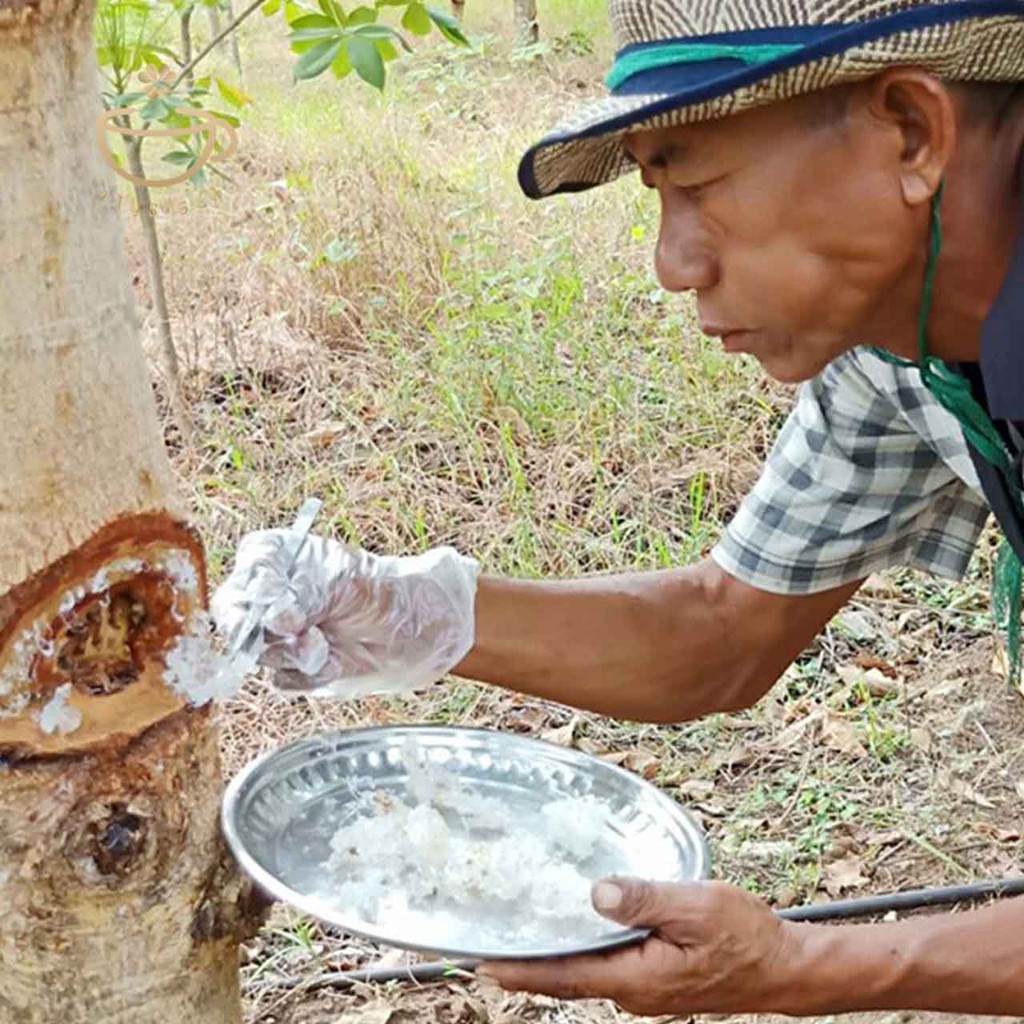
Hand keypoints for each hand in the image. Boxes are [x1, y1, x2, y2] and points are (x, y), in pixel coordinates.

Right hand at [210, 529, 478, 696]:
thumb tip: (276, 621)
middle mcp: (266, 594)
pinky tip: (335, 663)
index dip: (261, 597)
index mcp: (274, 557)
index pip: (246, 573)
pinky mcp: (288, 667)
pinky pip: (281, 680)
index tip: (291, 615)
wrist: (409, 630)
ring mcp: (274, 633)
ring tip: (330, 644)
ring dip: (297, 654)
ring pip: (258, 653)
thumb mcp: (341, 581)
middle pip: (233, 618)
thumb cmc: (376, 590)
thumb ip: (302, 595)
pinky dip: (310, 676)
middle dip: (265, 634)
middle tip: (301, 637)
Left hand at [479, 878, 803, 1015]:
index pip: (564, 976)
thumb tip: (596, 894)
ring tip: (519, 934)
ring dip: (553, 957)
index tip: (480, 963)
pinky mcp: (657, 979)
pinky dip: (583, 951)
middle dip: (527, 964)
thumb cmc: (745, 937)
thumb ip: (645, 901)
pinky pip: (608, 966)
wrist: (784, 968)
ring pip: (587, 971)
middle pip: (568, 977)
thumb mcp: (696, 907)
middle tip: (486, 944)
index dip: (520, 970)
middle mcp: (634, 991)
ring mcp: (645, 989)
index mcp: (636, 978)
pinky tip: (576, 930)